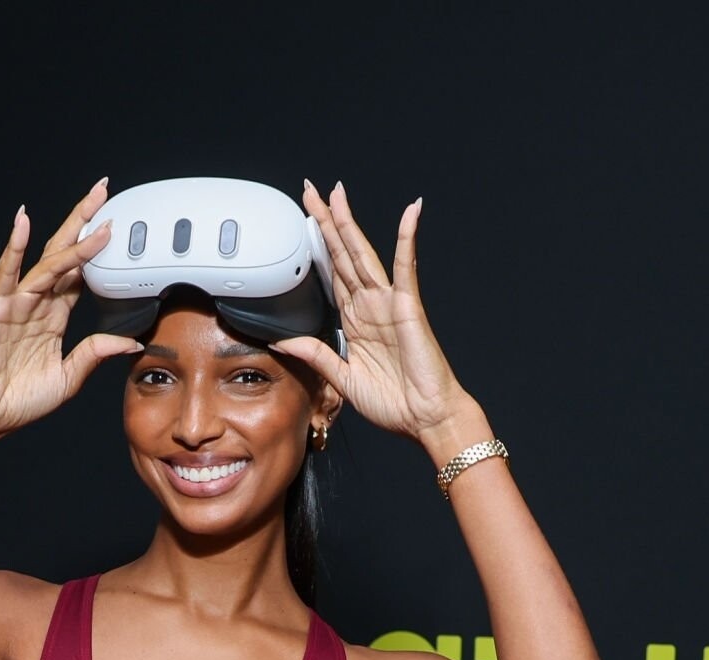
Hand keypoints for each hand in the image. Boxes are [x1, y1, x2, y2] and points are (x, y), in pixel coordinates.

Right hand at [0, 179, 144, 444]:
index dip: (98, 251)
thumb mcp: (70, 377)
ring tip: (91, 209)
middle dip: (84, 221)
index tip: (117, 227)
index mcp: (53, 317)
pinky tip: (23, 223)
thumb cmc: (20, 400)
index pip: (81, 274)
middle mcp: (37, 303)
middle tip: (104, 191)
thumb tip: (132, 343)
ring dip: (70, 235)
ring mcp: (16, 302)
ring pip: (48, 261)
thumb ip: (96, 354)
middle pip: (65, 253)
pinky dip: (14, 247)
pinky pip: (7, 273)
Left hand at [269, 181, 478, 448]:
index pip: (330, 275)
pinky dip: (408, 238)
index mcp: (354, 322)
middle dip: (325, 222)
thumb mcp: (342, 379)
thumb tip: (281, 341)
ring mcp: (388, 303)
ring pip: (363, 254)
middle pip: (341, 255)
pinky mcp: (409, 306)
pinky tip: (411, 212)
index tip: (302, 222)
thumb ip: (314, 355)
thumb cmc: (394, 403)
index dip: (316, 248)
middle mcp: (369, 306)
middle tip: (309, 190)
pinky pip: (406, 267)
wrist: (426, 419)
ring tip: (336, 193)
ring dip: (349, 223)